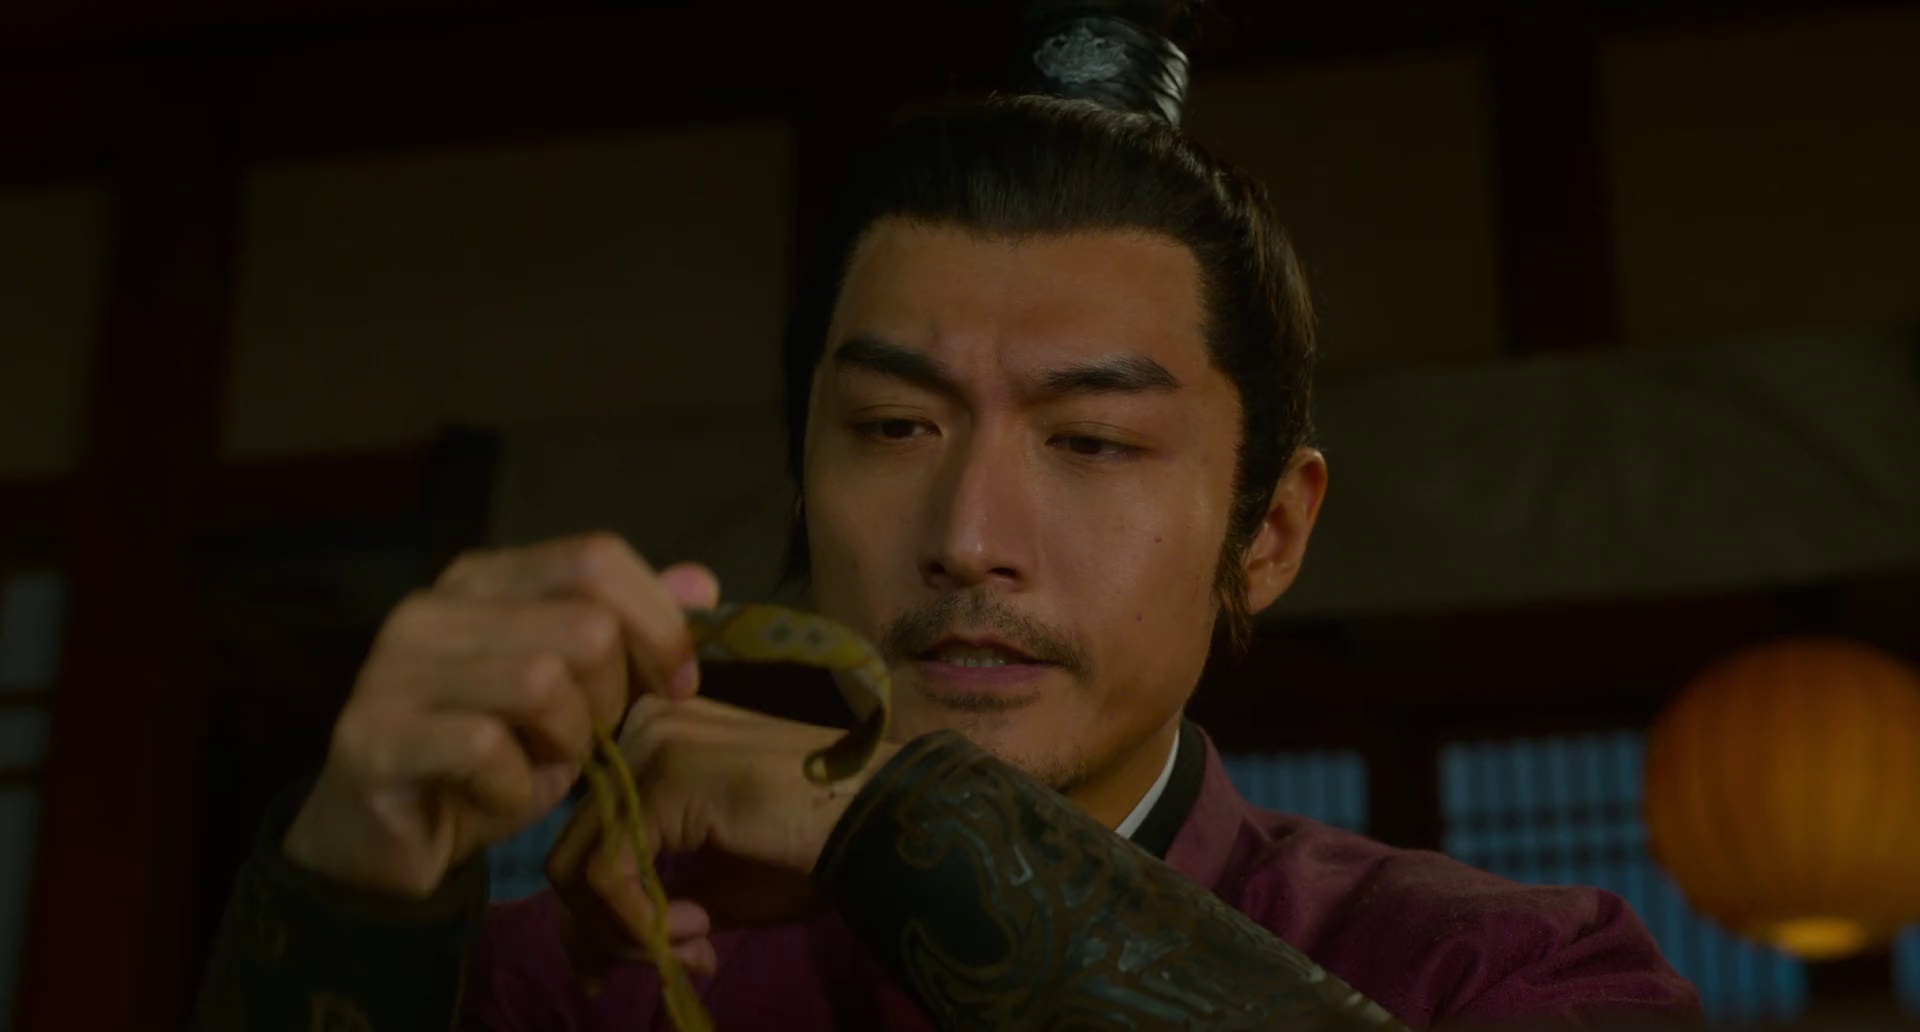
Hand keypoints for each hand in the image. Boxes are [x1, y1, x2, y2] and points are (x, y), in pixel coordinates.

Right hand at [283, 532, 719, 897]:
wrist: (386, 844)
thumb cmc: (490, 761)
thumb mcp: (578, 696)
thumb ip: (632, 634)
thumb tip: (703, 582)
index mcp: (484, 579)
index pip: (597, 558)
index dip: (658, 622)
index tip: (677, 685)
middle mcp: (432, 606)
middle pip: (585, 625)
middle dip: (612, 697)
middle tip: (588, 741)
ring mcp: (392, 667)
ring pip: (542, 682)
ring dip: (566, 743)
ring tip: (543, 765)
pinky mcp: (373, 736)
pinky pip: (486, 748)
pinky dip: (515, 788)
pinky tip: (500, 797)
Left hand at [546, 695, 898, 982]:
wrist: (878, 820)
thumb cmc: (809, 848)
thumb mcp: (708, 888)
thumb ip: (647, 906)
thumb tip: (585, 958)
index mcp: (648, 742)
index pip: (581, 834)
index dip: (600, 913)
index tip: (654, 955)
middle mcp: (638, 727)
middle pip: (567, 856)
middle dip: (611, 932)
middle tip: (681, 959)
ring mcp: (648, 746)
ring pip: (576, 870)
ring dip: (628, 933)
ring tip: (697, 943)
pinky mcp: (663, 777)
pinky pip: (607, 874)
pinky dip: (641, 921)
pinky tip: (701, 926)